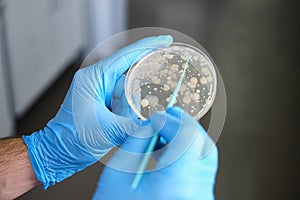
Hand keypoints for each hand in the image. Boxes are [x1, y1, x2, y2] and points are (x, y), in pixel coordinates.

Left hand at [22, 35, 173, 188]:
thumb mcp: (107, 131)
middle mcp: (99, 81)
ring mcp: (102, 91)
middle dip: (132, 101)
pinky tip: (121, 124)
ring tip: (115, 125)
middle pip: (131, 79)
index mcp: (94, 78)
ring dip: (129, 111)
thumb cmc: (72, 138)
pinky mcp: (105, 102)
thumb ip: (136, 125)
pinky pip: (125, 102)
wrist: (60, 151)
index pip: (125, 56)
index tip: (165, 42)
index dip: (147, 47)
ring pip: (130, 93)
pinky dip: (128, 114)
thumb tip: (157, 122)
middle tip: (124, 116)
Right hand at [93, 107, 217, 199]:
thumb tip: (153, 124)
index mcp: (175, 184)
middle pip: (203, 145)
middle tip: (169, 118)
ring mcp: (200, 199)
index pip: (188, 137)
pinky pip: (200, 171)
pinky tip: (169, 154)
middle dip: (185, 127)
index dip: (173, 121)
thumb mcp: (119, 170)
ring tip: (164, 137)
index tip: (158, 118)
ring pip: (205, 157)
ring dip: (186, 140)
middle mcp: (195, 193)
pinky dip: (187, 156)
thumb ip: (138, 140)